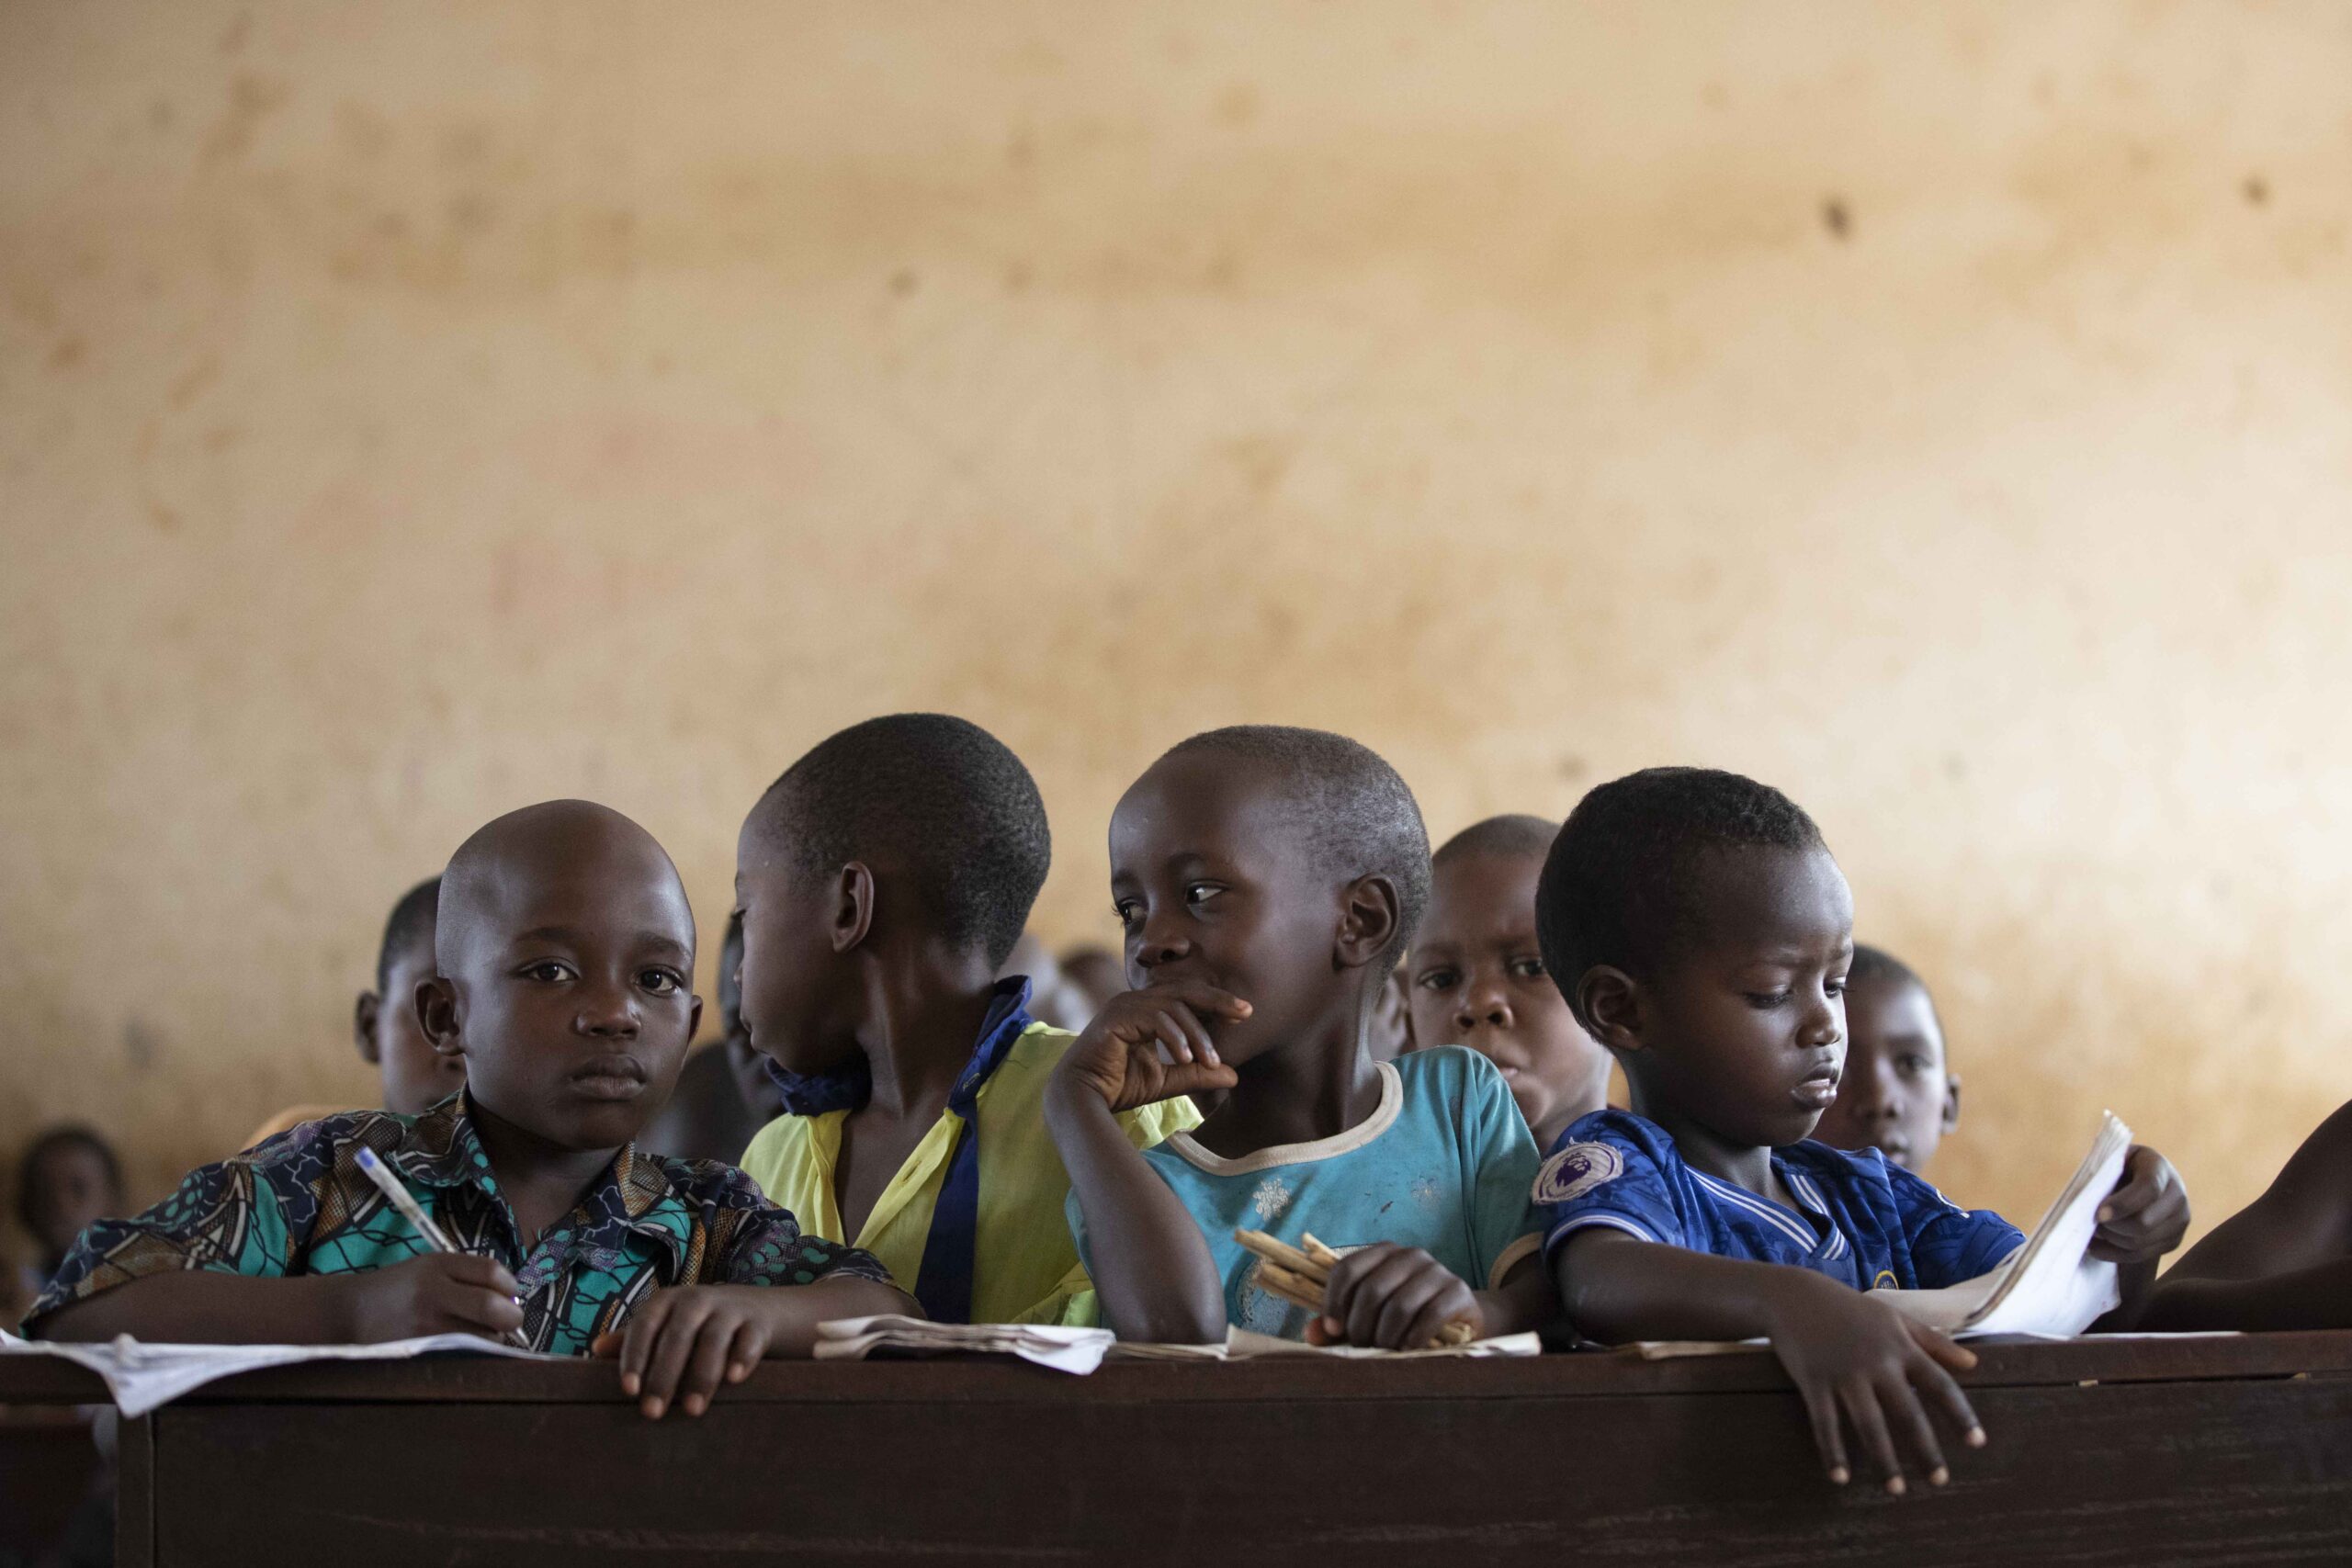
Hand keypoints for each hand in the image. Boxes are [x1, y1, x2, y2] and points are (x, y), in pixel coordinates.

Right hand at [334, 1253, 524, 1342]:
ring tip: (481, 1333)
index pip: (491, 1272)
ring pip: (482, 1337)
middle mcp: (431, 1293)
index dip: (510, 1285)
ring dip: (493, 1338)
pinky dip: (475, 1353)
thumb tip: (512, 1297)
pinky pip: (463, 1356)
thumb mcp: (430, 1267)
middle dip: (511, 1316)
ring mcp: (424, 1326)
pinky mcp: (418, 1354)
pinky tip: (467, 1348)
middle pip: (492, 1307)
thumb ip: (469, 1276)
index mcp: (437, 1266)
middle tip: (510, 1320)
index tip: (510, 1294)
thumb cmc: (398, 1289)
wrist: (347, 1312)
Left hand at [592, 1285, 774, 1419]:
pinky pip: (749, 1339)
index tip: (628, 1391)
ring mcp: (729, 1309)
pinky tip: (734, 1380)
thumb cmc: (697, 1324)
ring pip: (713, 1339)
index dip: (635, 1357)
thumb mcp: (666, 1325)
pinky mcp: (757, 1322)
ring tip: (693, 1410)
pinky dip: (742, 1358)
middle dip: (664, 1376)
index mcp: (667, 1301)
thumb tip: (595, 1348)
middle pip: (677, 1336)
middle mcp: (696, 1300)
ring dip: (701, 1376)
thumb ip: (634, 1339)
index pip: (645, 1326)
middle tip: (653, 1413)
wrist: (756, 1309)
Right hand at [1056, 981, 1248, 1112]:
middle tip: (1245, 1012)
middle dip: (1217, 1001)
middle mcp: (1135, 1001)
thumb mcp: (1168, 1080)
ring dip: (1196, 1034)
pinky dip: (1174, 1037)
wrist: (1082, 1098)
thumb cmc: (1119, 1087)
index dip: (1216, 1004)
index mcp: (1147, 1010)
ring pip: (1173, 1007)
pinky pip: (1155, 1018)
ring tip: (1209, 1061)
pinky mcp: (1116, 1017)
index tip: (1243, 1015)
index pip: (1187, 997)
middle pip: (1185, 991)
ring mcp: (1124, 1005)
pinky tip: (1185, 1058)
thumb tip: (1235, 1075)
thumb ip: (1197, 1074)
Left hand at [1306, 1243, 1480, 1349]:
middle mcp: (1409, 1255)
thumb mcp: (1369, 1320)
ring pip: (1400, 1305)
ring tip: (1384, 1352)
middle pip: (1372, 1289)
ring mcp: (1436, 1270)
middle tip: (1361, 1347)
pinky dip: (1414, 1337)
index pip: (1347, 1268)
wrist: (1460, 1320)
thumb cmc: (1405, 1319)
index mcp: (1382, 1253)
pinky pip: (1430, 1315)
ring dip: (1386, 1336)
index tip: (1332, 1330)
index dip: (1334, 1300)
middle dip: (1360, 1325)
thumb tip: (1311, 1334)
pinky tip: (1408, 1350)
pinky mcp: (1458, 1290)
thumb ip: (1338, 1326)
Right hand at [1763, 1280, 1983, 1494]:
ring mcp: (1843, 1373)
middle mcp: (1876, 1363)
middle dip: (1925, 1449)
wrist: (1793, 1295)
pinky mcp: (1813, 1381)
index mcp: (1900, 1347)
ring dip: (1884, 1459)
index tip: (1977, 1442)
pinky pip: (1825, 1423)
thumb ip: (1933, 1341)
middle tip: (1940, 1481)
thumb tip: (1973, 1363)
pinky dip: (1832, 1451)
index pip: (1939, 1385)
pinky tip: (1840, 1477)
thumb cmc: (1849, 1308)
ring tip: (1895, 1490)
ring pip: (1868, 1424)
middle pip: (1907, 1412)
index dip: (1960, 1415)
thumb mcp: (1894, 1318)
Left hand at [2090, 1146, 2190, 1265]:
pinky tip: (2097, 1247)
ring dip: (2111, 1240)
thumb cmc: (2118, 1168)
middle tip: (2091, 1222)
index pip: (2148, 1188)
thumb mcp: (2112, 1161)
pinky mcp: (2174, 1240)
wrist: (2140, 1179)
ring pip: (2141, 1242)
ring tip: (2093, 1232)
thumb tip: (2087, 1204)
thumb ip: (2103, 1176)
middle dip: (2112, 1226)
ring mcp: (2180, 1220)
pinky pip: (2142, 1255)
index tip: (2098, 1214)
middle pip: (2144, 1222)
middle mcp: (2177, 1194)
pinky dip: (2115, 1254)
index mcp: (2159, 1167)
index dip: (2122, 1204)